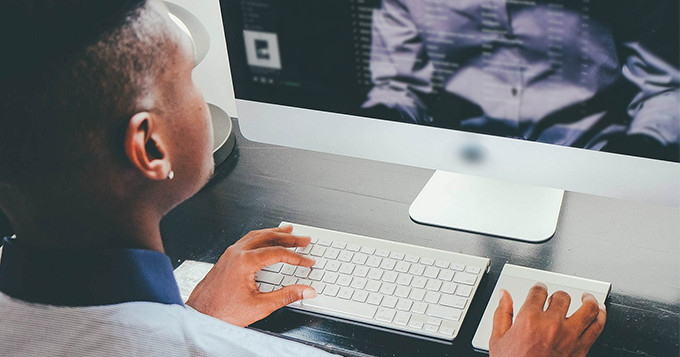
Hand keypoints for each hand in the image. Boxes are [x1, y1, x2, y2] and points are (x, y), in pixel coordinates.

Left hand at [186, 225, 316, 326]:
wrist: (199, 316)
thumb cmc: (223, 312)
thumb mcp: (261, 306)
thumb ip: (287, 296)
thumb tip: (306, 291)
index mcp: (245, 261)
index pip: (278, 253)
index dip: (296, 257)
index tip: (308, 262)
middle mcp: (236, 252)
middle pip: (268, 238)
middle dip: (289, 238)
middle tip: (304, 239)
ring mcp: (230, 253)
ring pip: (257, 235)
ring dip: (274, 233)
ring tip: (288, 231)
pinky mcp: (226, 257)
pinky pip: (247, 240)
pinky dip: (261, 237)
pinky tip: (265, 239)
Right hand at [489, 283, 606, 356]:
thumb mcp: (498, 340)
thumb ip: (502, 314)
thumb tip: (504, 296)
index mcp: (530, 319)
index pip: (538, 292)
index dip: (539, 288)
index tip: (539, 289)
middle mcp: (552, 325)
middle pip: (563, 297)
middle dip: (559, 295)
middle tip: (558, 298)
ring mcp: (570, 337)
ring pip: (588, 309)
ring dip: (589, 300)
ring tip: (588, 297)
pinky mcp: (581, 350)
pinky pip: (597, 328)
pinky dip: (601, 317)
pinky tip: (599, 314)